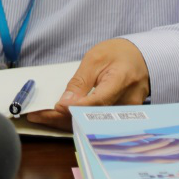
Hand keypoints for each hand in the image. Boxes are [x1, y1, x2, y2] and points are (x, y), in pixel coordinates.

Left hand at [25, 38, 150, 130]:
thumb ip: (80, 81)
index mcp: (122, 80)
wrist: (142, 58)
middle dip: (62, 119)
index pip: (98, 101)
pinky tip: (58, 118)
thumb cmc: (119, 54)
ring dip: (66, 122)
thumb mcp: (95, 58)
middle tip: (37, 116)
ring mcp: (128, 113)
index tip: (55, 108)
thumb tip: (65, 103)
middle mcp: (128, 101)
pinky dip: (76, 121)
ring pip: (93, 124)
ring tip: (41, 117)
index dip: (76, 107)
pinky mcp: (122, 118)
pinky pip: (96, 123)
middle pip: (93, 118)